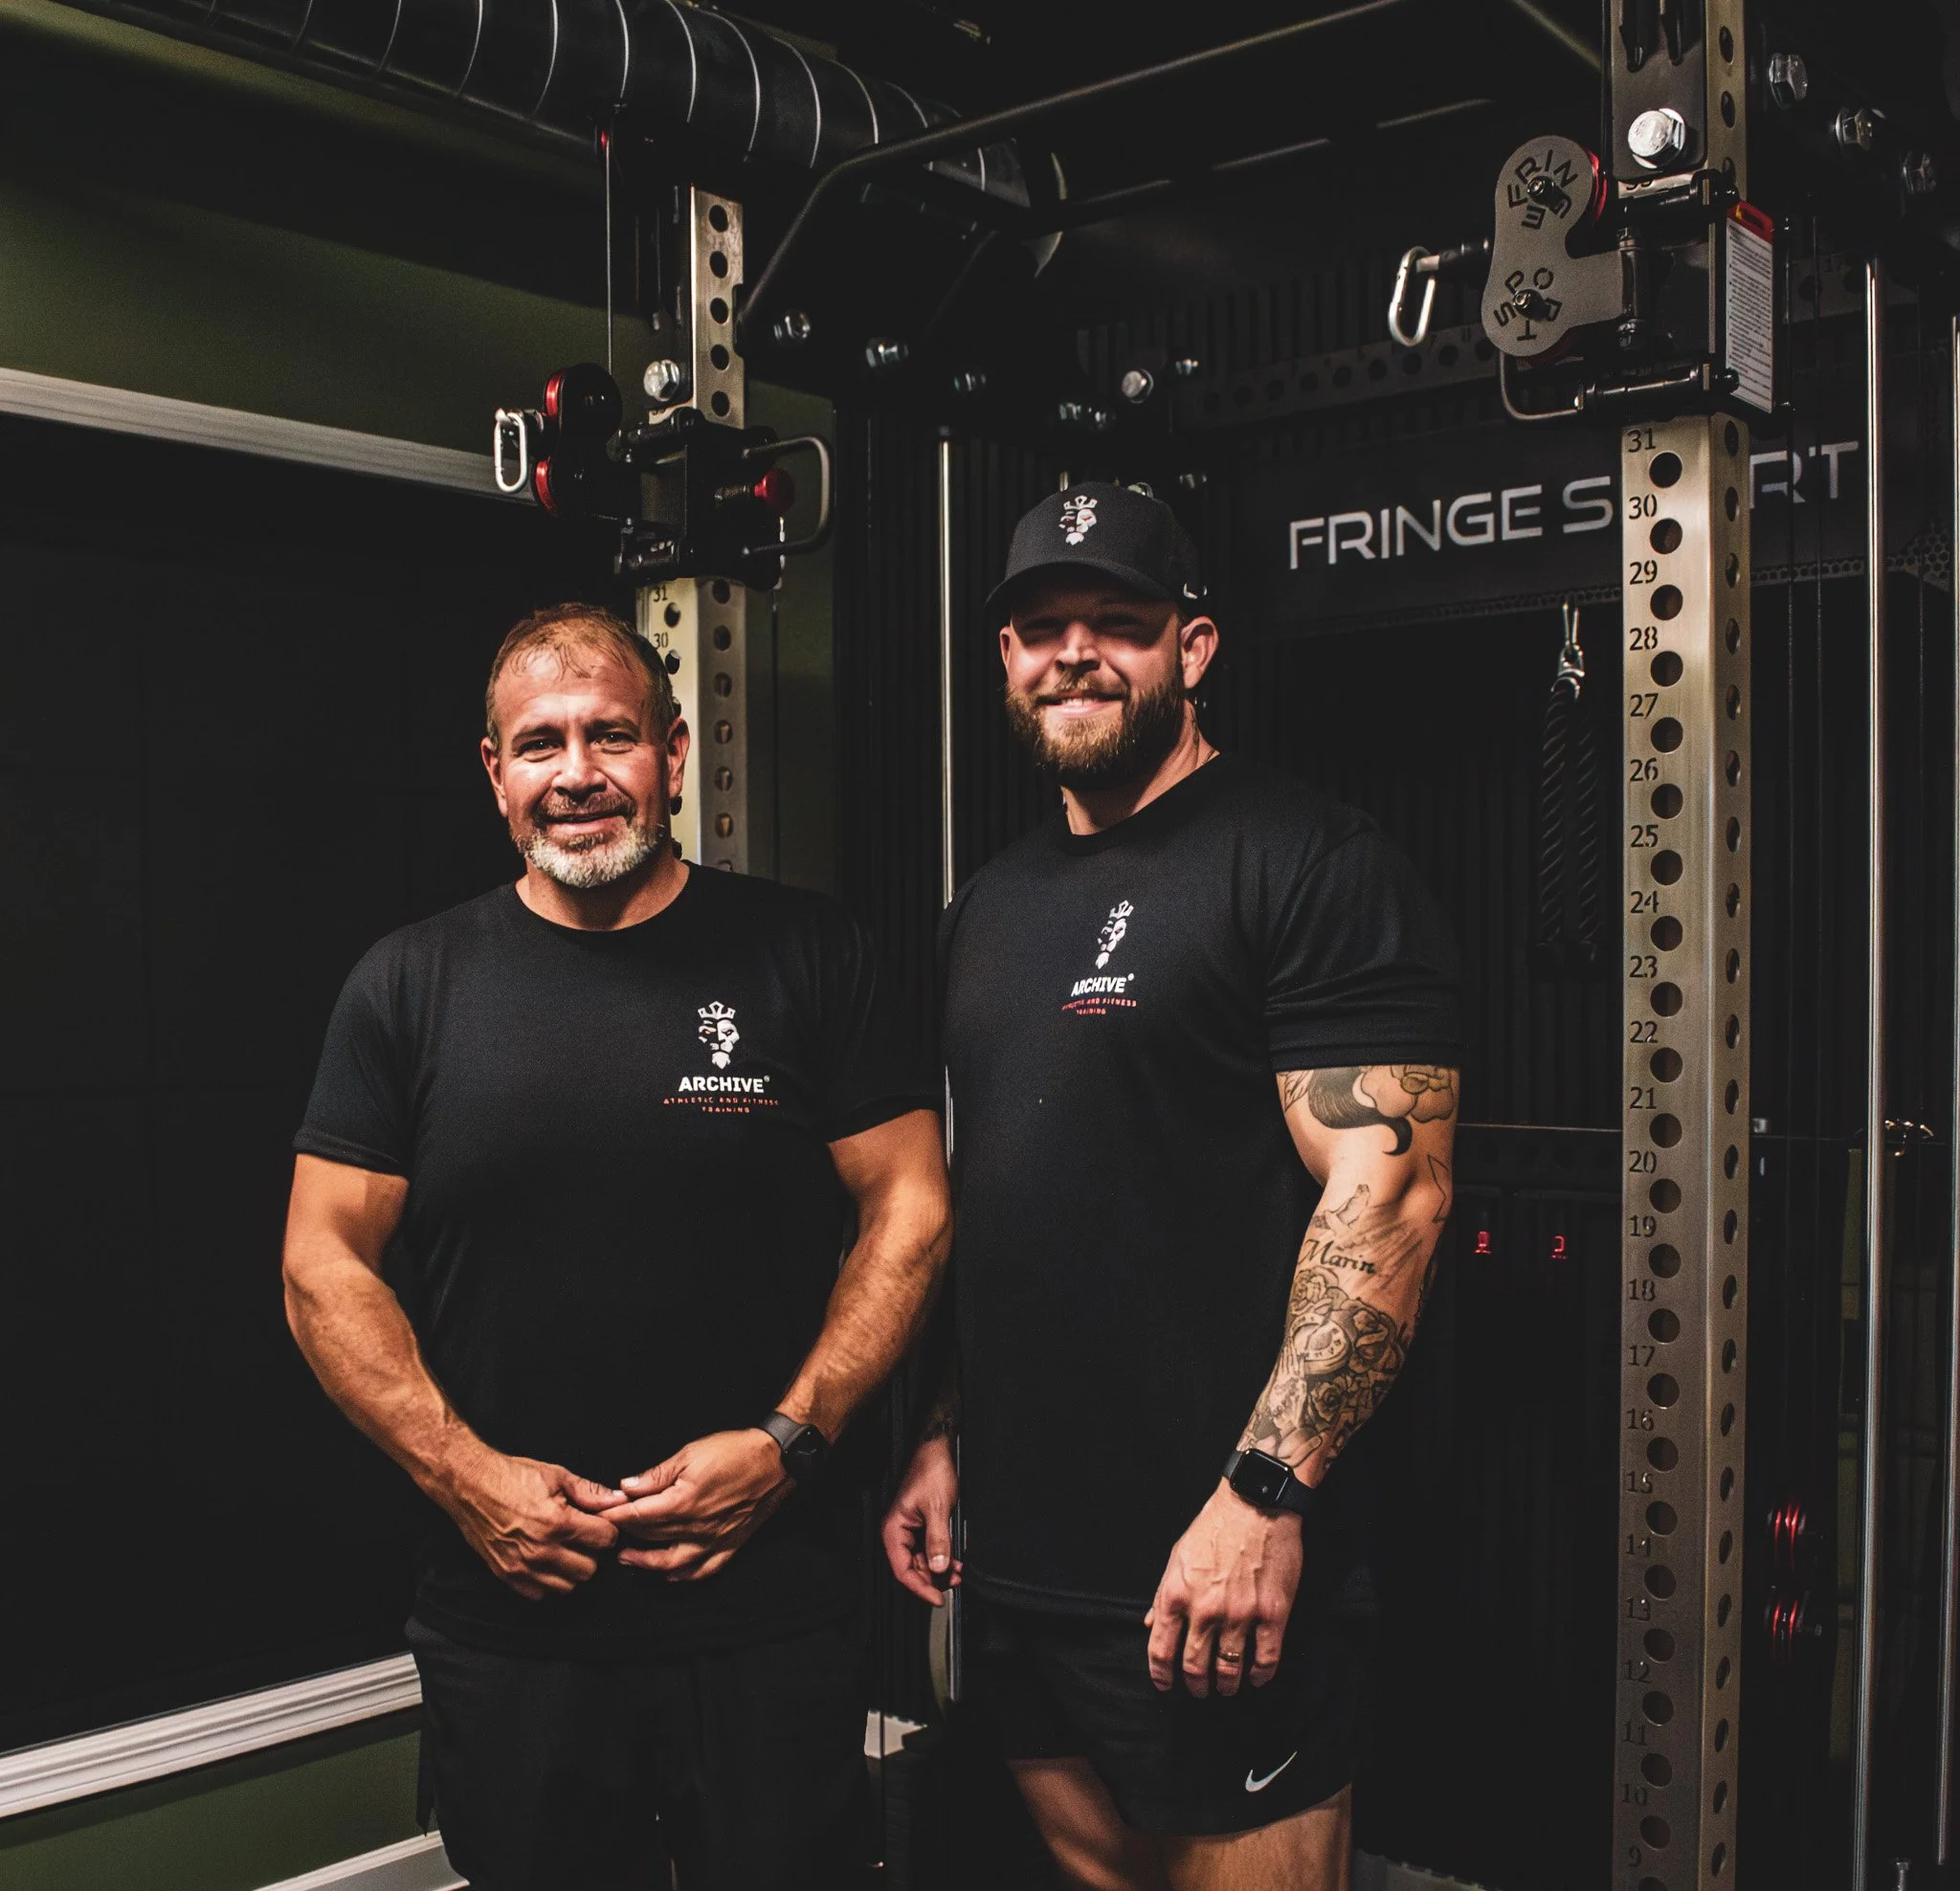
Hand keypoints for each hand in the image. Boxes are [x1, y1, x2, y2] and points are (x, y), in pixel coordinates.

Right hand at [437, 1449, 622, 1600]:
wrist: (470, 1486)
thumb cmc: (512, 1477)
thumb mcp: (556, 1475)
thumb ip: (589, 1492)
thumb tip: (617, 1501)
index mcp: (556, 1523)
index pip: (604, 1541)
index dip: (607, 1529)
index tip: (599, 1523)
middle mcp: (540, 1551)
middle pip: (589, 1569)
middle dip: (591, 1552)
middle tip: (582, 1536)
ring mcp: (522, 1567)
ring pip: (568, 1587)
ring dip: (571, 1570)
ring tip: (564, 1548)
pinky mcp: (507, 1576)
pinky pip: (541, 1595)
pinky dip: (549, 1582)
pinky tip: (547, 1561)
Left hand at [600, 1429, 790, 1580]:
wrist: (775, 1461)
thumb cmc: (734, 1452)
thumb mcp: (690, 1454)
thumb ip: (656, 1475)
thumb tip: (626, 1487)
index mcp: (682, 1503)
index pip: (637, 1516)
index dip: (615, 1516)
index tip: (599, 1516)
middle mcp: (696, 1528)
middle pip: (650, 1536)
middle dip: (625, 1533)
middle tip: (607, 1531)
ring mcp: (713, 1541)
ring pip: (672, 1562)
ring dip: (646, 1563)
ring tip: (628, 1560)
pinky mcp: (730, 1545)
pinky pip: (704, 1570)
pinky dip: (684, 1576)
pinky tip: (671, 1576)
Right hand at [881, 1435, 960, 1605]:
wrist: (937, 1450)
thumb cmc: (930, 1471)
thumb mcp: (937, 1508)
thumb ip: (938, 1540)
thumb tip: (938, 1567)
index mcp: (894, 1529)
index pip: (902, 1569)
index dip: (920, 1587)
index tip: (937, 1598)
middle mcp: (899, 1532)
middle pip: (912, 1568)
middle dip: (933, 1579)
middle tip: (953, 1585)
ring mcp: (910, 1530)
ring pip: (922, 1561)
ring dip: (940, 1570)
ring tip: (958, 1574)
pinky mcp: (921, 1526)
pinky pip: (929, 1549)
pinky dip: (942, 1558)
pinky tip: (955, 1562)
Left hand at [1146, 1481, 1301, 1697]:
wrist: (1256, 1504)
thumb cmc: (1213, 1527)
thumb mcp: (1177, 1556)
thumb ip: (1162, 1594)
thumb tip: (1150, 1623)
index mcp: (1176, 1595)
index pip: (1161, 1650)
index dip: (1161, 1675)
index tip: (1166, 1686)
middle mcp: (1205, 1610)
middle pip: (1195, 1667)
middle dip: (1196, 1686)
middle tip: (1200, 1691)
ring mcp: (1240, 1614)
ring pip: (1230, 1670)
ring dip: (1227, 1685)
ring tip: (1228, 1687)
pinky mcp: (1272, 1614)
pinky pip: (1266, 1659)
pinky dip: (1260, 1675)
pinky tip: (1257, 1677)